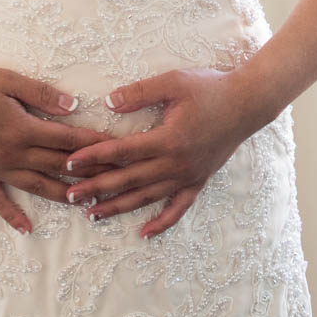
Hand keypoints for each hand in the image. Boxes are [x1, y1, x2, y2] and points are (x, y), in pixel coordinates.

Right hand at [0, 65, 124, 234]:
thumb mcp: (6, 80)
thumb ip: (40, 94)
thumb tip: (72, 105)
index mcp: (22, 128)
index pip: (66, 139)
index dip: (92, 143)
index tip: (116, 149)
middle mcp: (13, 154)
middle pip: (57, 165)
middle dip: (87, 172)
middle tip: (113, 181)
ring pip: (35, 186)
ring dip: (61, 195)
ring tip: (84, 204)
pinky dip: (12, 216)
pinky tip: (27, 229)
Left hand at [62, 66, 267, 237]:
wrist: (248, 102)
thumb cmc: (210, 88)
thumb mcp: (173, 82)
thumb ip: (139, 93)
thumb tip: (108, 102)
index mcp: (167, 139)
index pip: (121, 151)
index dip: (93, 156)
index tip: (69, 162)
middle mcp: (176, 164)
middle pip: (128, 180)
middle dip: (96, 188)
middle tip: (69, 197)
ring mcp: (187, 176)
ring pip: (147, 198)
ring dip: (118, 208)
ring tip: (92, 215)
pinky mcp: (198, 181)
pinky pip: (178, 208)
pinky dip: (161, 223)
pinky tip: (143, 233)